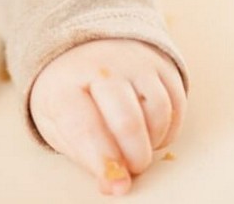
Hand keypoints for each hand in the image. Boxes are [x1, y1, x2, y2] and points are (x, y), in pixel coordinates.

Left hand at [29, 38, 184, 195]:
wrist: (82, 47)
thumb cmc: (68, 94)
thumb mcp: (57, 122)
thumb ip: (82, 155)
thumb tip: (112, 186)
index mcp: (64, 85)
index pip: (84, 127)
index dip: (103, 161)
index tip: (116, 185)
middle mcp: (100, 68)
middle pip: (127, 121)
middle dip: (134, 157)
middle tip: (130, 168)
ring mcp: (132, 62)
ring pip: (158, 112)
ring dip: (153, 142)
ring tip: (137, 146)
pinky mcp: (159, 64)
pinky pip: (176, 104)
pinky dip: (168, 129)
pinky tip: (151, 132)